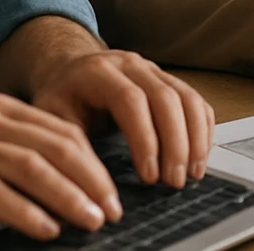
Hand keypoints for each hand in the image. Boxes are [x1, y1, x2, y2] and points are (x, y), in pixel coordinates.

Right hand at [0, 93, 122, 241]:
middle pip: (56, 147)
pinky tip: (46, 227)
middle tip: (112, 208)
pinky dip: (26, 211)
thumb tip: (59, 173)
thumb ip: (10, 143)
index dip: (94, 161)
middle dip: (92, 179)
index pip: (61, 130)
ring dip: (69, 196)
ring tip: (91, 219)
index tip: (111, 189)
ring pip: (33, 168)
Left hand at [33, 49, 214, 190]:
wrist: (69, 72)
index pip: (130, 101)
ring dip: (194, 138)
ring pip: (186, 97)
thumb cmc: (61, 99)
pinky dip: (202, 129)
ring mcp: (152, 69)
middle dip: (175, 144)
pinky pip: (195, 100)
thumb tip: (94, 190)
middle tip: (175, 182)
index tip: (150, 176)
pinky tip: (198, 156)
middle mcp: (130, 64)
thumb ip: (70, 148)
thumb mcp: (51, 120)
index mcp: (98, 71)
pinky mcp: (167, 80)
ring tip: (192, 174)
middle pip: (165, 97)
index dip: (145, 139)